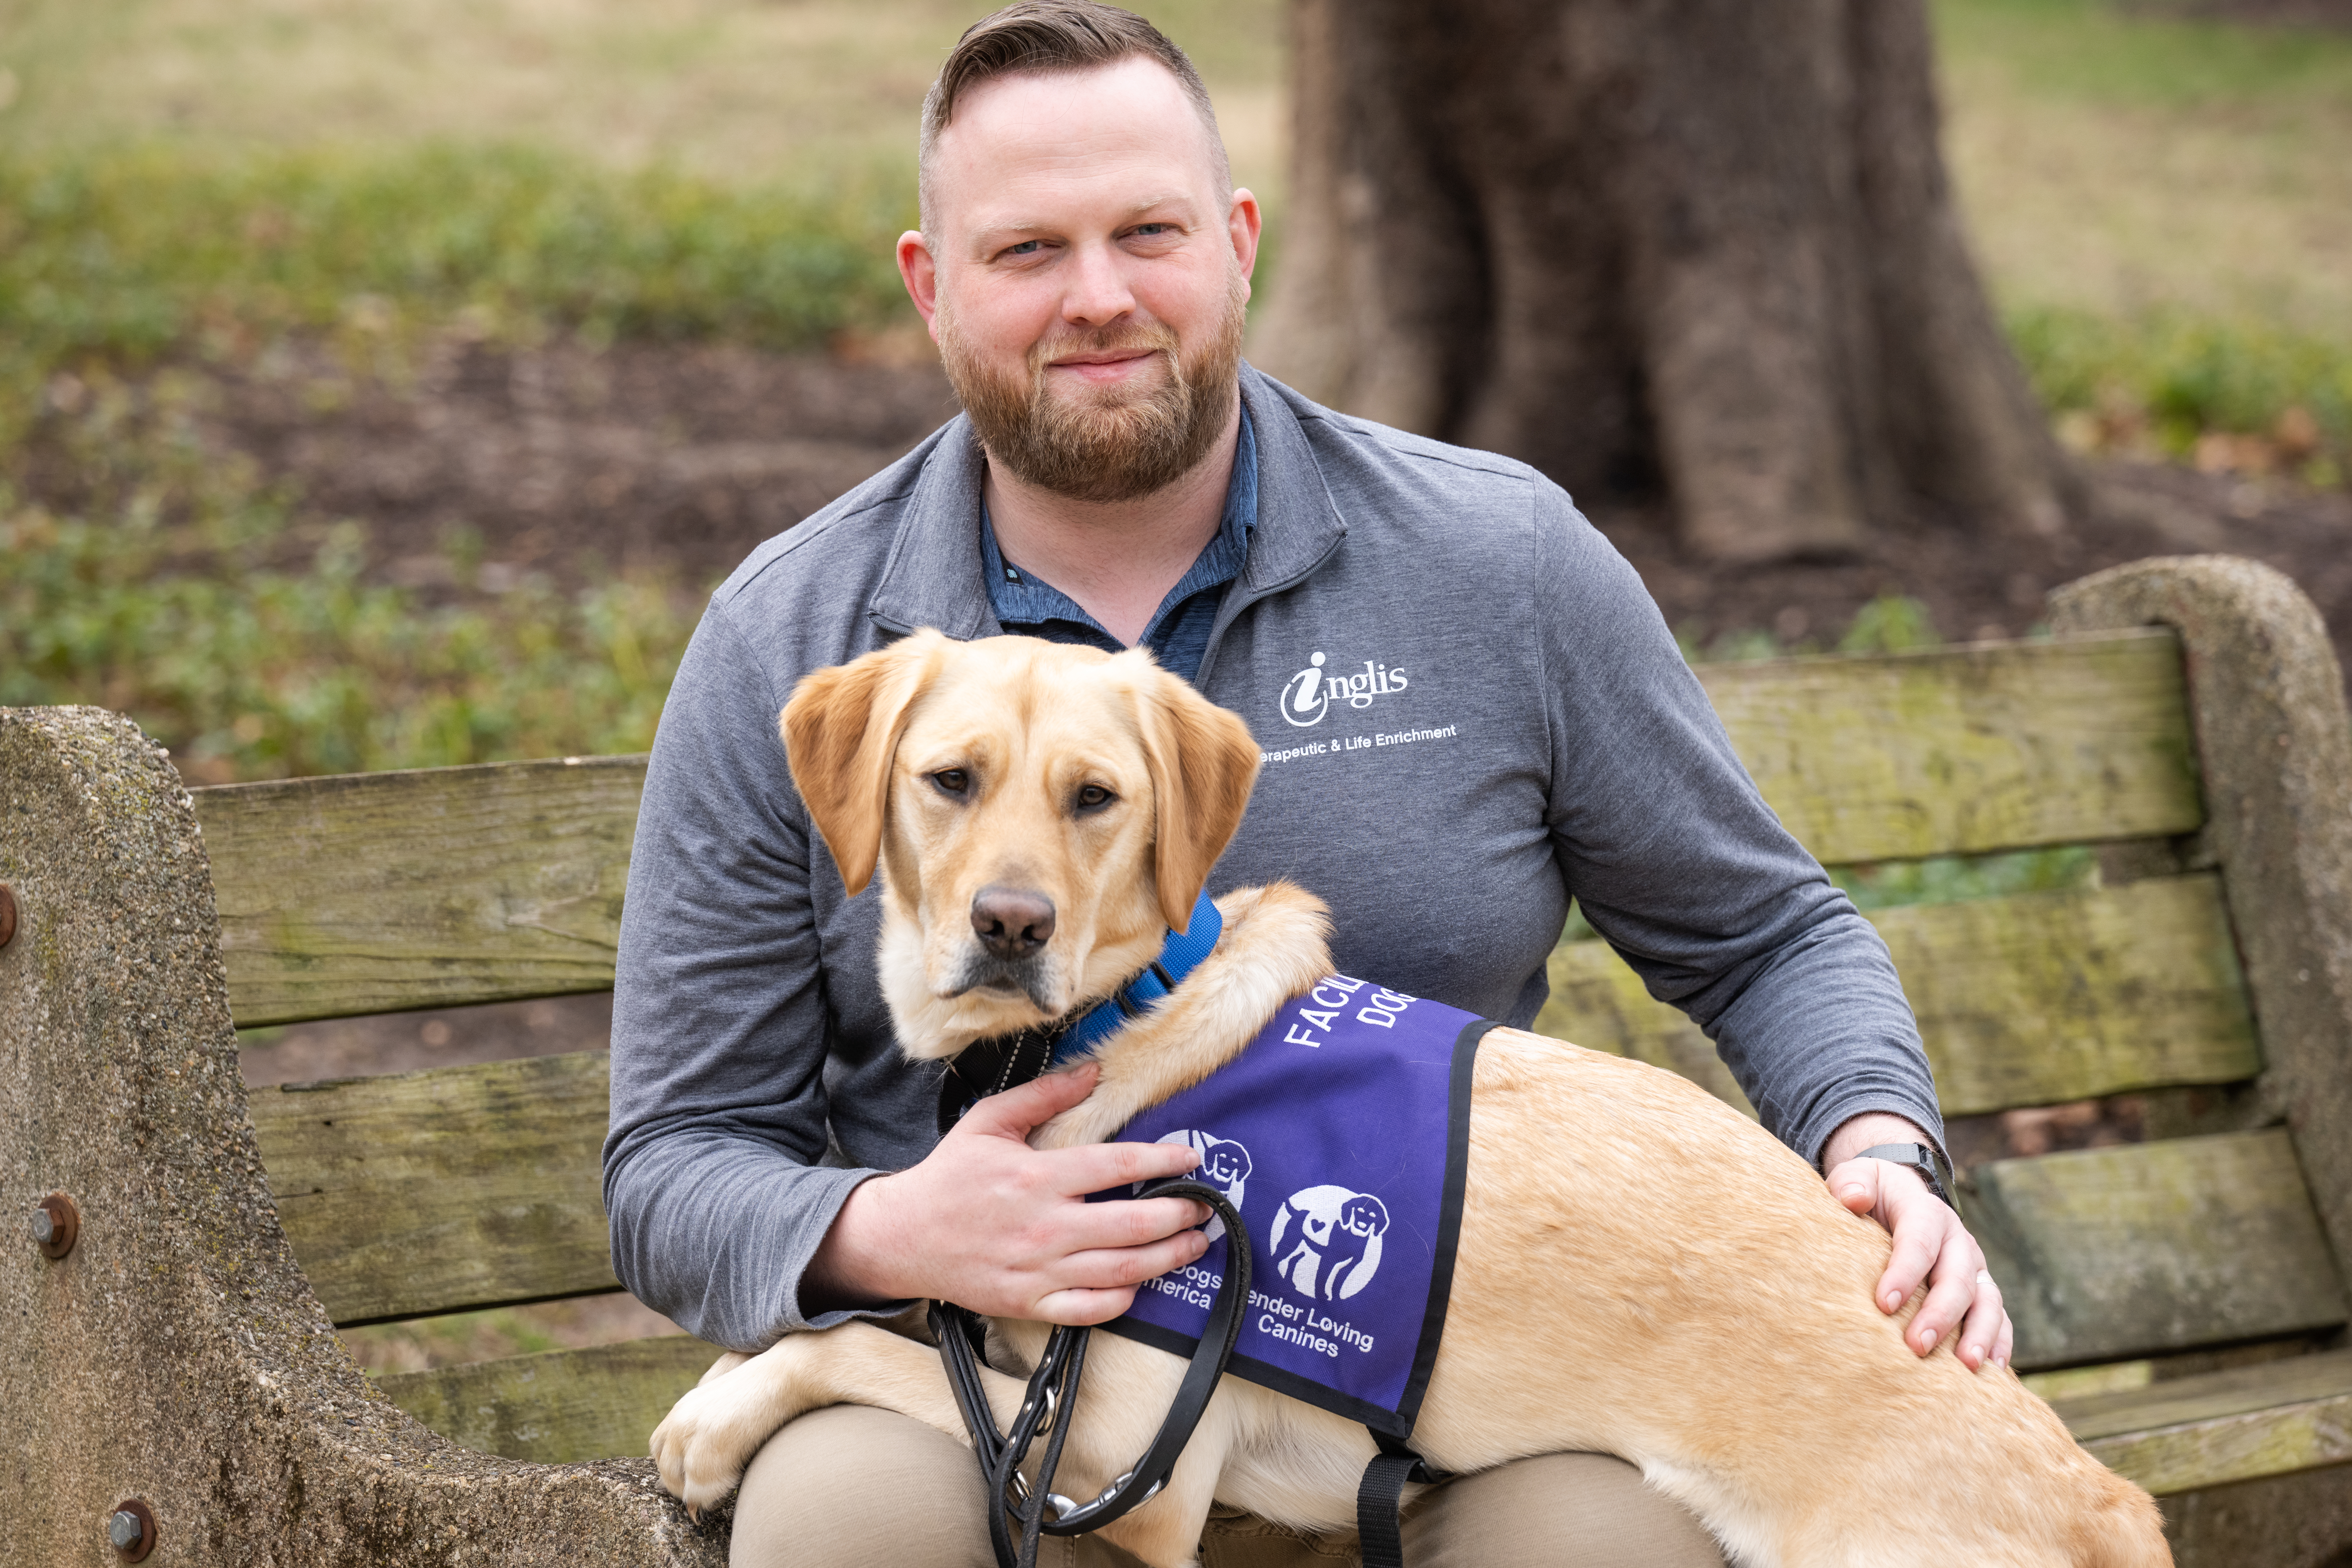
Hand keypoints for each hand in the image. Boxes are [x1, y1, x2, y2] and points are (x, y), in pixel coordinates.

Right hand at [801, 1062, 1212, 1324]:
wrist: (903, 1237)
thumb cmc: (950, 1176)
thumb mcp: (990, 1121)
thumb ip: (1043, 1095)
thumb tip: (1092, 1070)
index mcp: (1036, 1176)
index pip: (1117, 1167)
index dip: (1162, 1162)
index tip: (1190, 1160)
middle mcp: (1043, 1225)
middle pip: (1132, 1225)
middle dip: (1180, 1216)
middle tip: (1206, 1208)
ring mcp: (1038, 1270)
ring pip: (1121, 1270)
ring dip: (1167, 1258)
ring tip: (1194, 1244)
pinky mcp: (1029, 1303)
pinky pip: (1090, 1308)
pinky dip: (1123, 1299)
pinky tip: (1141, 1284)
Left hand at [1825, 1144, 2012, 1370]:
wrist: (1900, 1197)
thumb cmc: (1872, 1193)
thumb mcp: (1859, 1178)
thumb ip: (1852, 1183)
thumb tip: (1853, 1198)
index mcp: (1926, 1212)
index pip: (1919, 1242)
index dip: (1905, 1272)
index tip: (1884, 1303)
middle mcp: (1957, 1241)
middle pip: (1957, 1278)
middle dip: (1940, 1313)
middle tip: (1917, 1346)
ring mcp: (1975, 1268)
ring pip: (1987, 1301)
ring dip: (1979, 1334)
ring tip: (1965, 1367)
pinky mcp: (1982, 1292)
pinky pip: (1999, 1319)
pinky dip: (1999, 1343)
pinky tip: (1991, 1372)